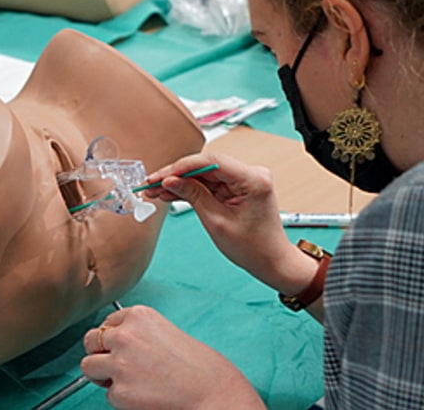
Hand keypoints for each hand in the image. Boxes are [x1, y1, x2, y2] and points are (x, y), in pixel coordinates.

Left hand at [80, 306, 263, 409]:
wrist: (214, 392)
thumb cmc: (199, 367)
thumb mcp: (166, 333)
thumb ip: (139, 333)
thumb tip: (113, 343)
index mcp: (139, 315)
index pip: (107, 322)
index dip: (114, 339)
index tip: (124, 349)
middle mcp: (125, 334)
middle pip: (90, 340)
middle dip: (100, 354)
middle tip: (117, 366)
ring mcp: (120, 363)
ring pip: (89, 367)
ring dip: (103, 375)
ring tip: (130, 382)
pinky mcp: (119, 391)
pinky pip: (108, 394)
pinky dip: (122, 398)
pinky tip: (145, 396)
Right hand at [141, 153, 299, 292]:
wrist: (271, 262)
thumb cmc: (253, 248)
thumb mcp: (217, 222)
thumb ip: (193, 196)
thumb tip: (171, 180)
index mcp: (253, 179)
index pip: (212, 162)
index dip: (183, 166)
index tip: (162, 175)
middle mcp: (251, 174)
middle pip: (206, 166)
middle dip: (177, 175)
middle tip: (152, 183)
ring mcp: (245, 180)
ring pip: (204, 175)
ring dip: (180, 183)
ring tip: (155, 191)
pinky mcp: (238, 188)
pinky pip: (210, 184)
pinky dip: (191, 189)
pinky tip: (170, 193)